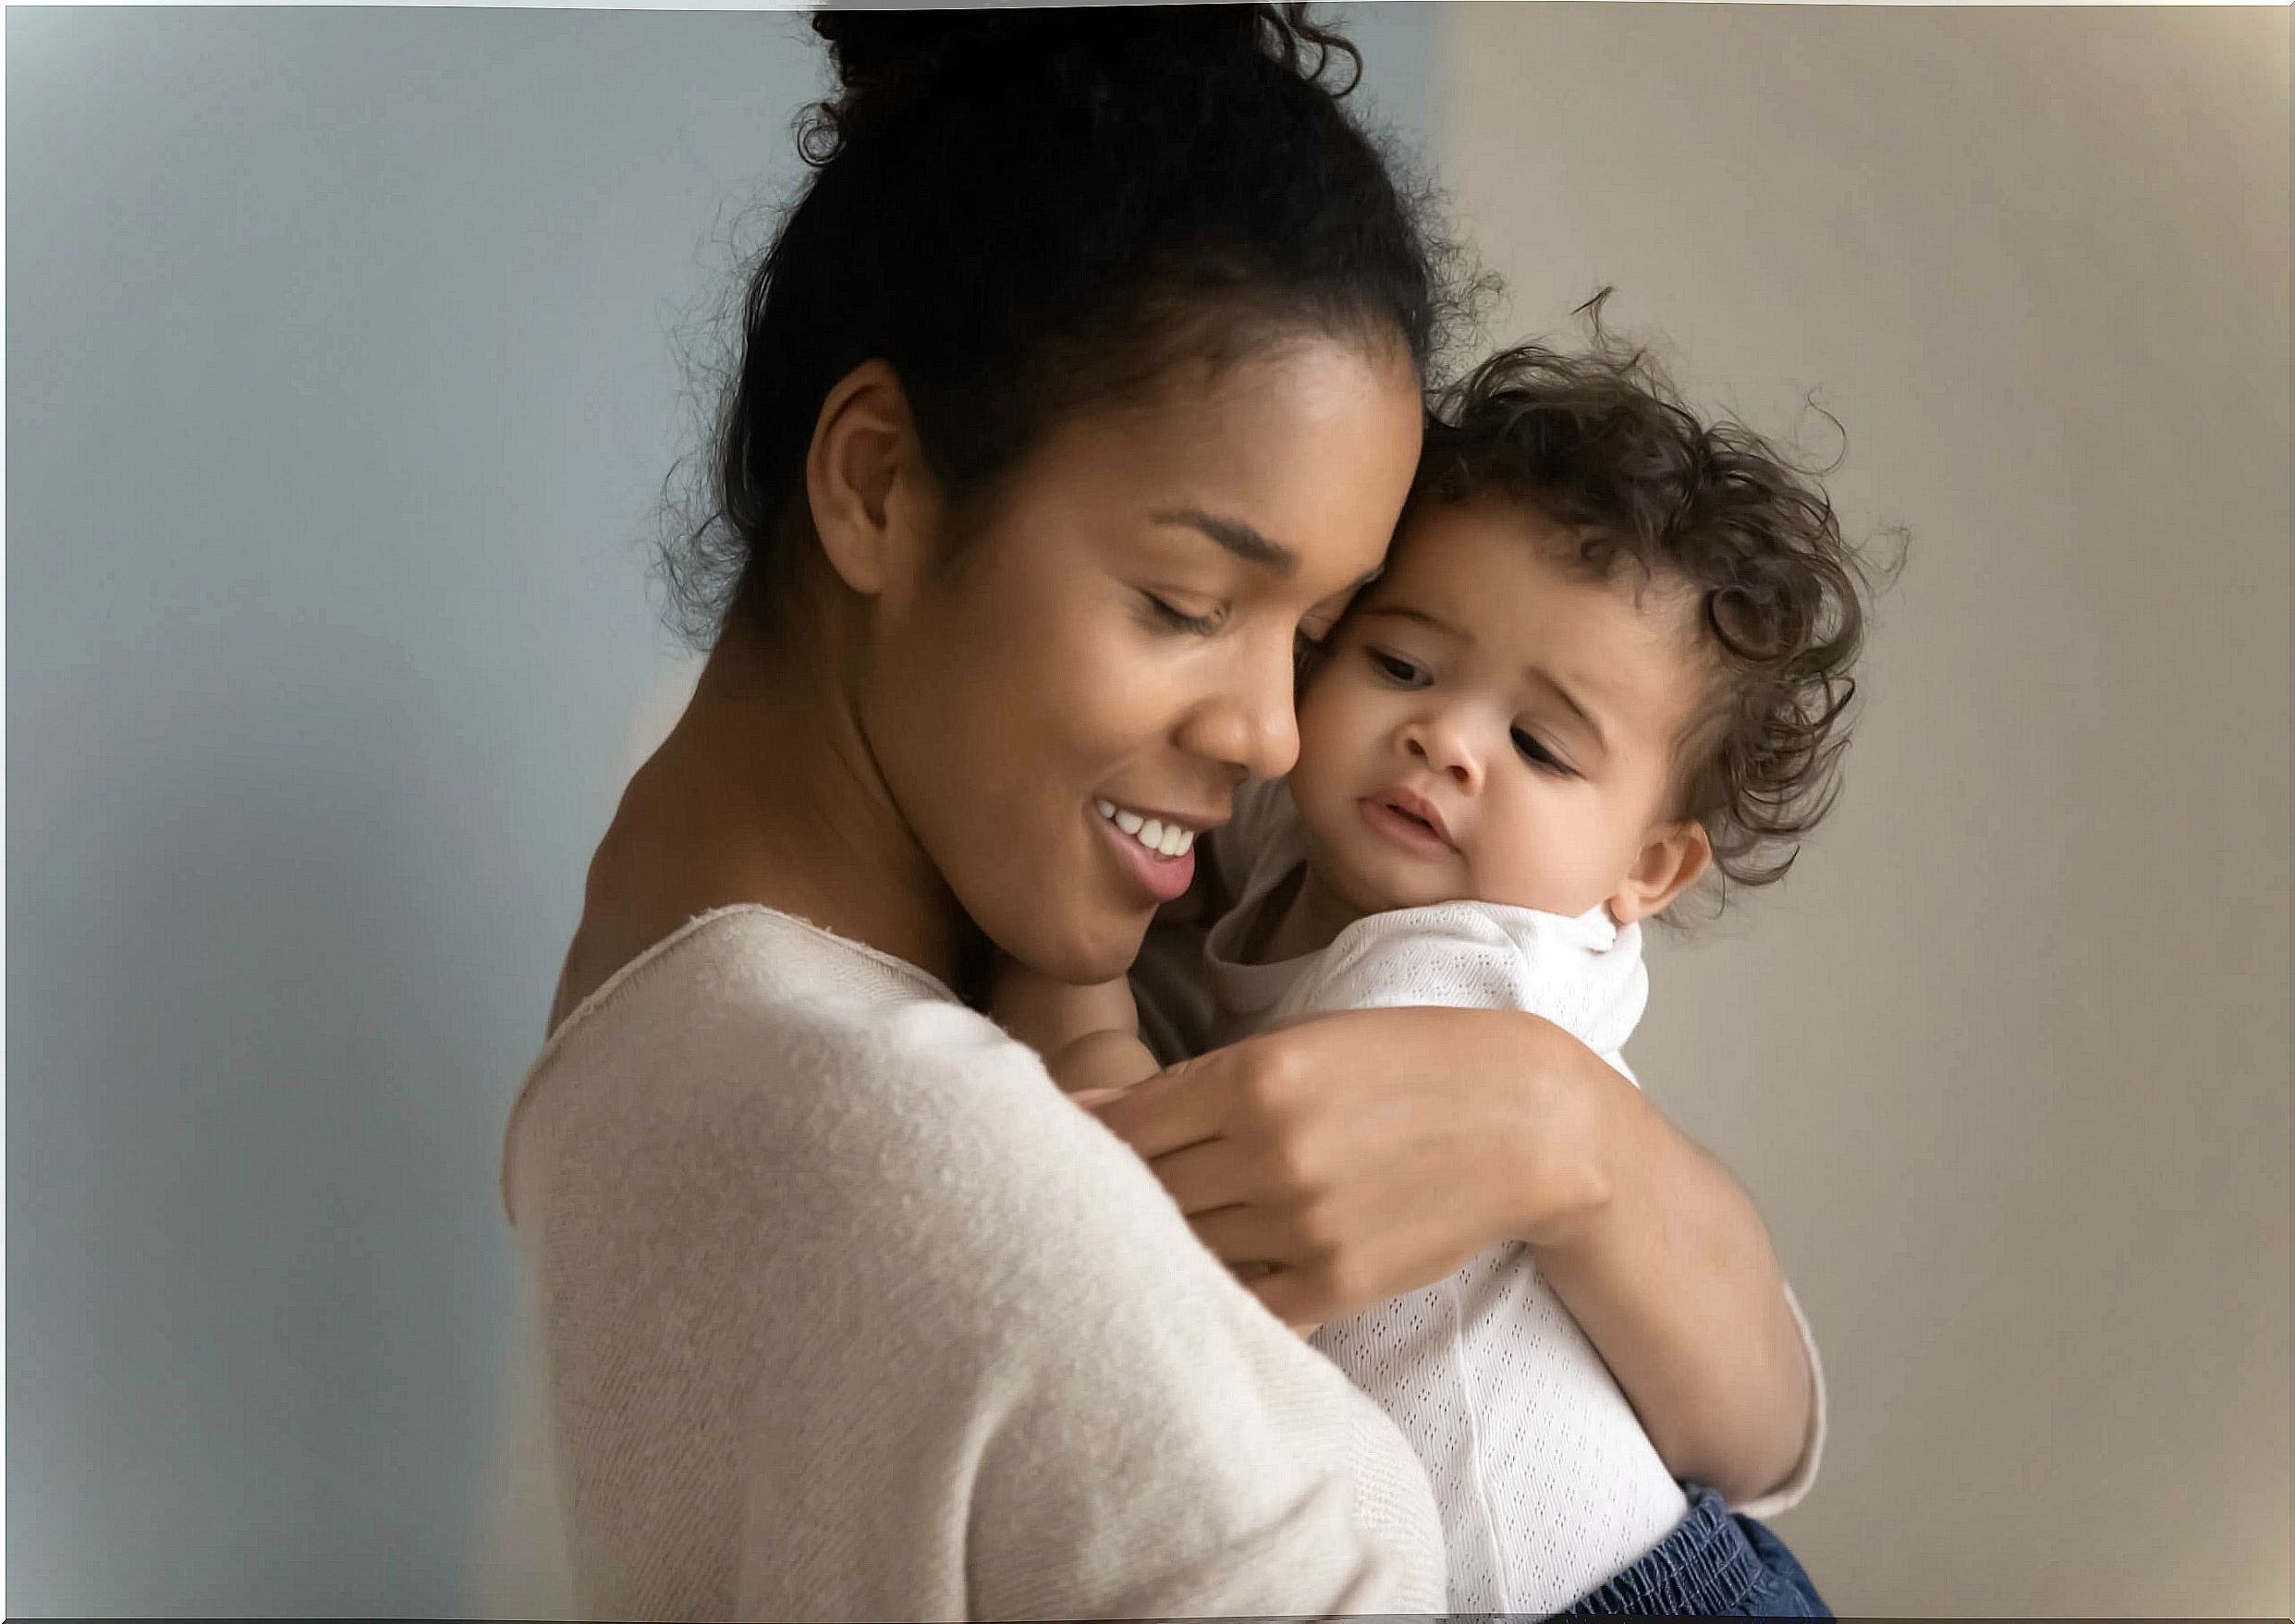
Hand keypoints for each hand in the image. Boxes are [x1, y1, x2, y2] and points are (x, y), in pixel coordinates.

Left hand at [1085, 1006, 1613, 1328]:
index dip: (1091, 1144)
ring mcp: (1302, 1226)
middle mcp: (1271, 1152)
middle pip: (1145, 1192)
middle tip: (1098, 1199)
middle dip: (1116, 1196)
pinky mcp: (1335, 1284)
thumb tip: (1080, 1107)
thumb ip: (1191, 1083)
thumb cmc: (1408, 1064)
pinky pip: (1239, 1303)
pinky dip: (1215, 1289)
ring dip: (1162, 1243)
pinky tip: (1209, 1271)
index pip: (1126, 1127)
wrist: (1527, 1120)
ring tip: (1156, 1232)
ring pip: (1184, 1248)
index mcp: (1255, 1076)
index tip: (1071, 1150)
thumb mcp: (1303, 1042)